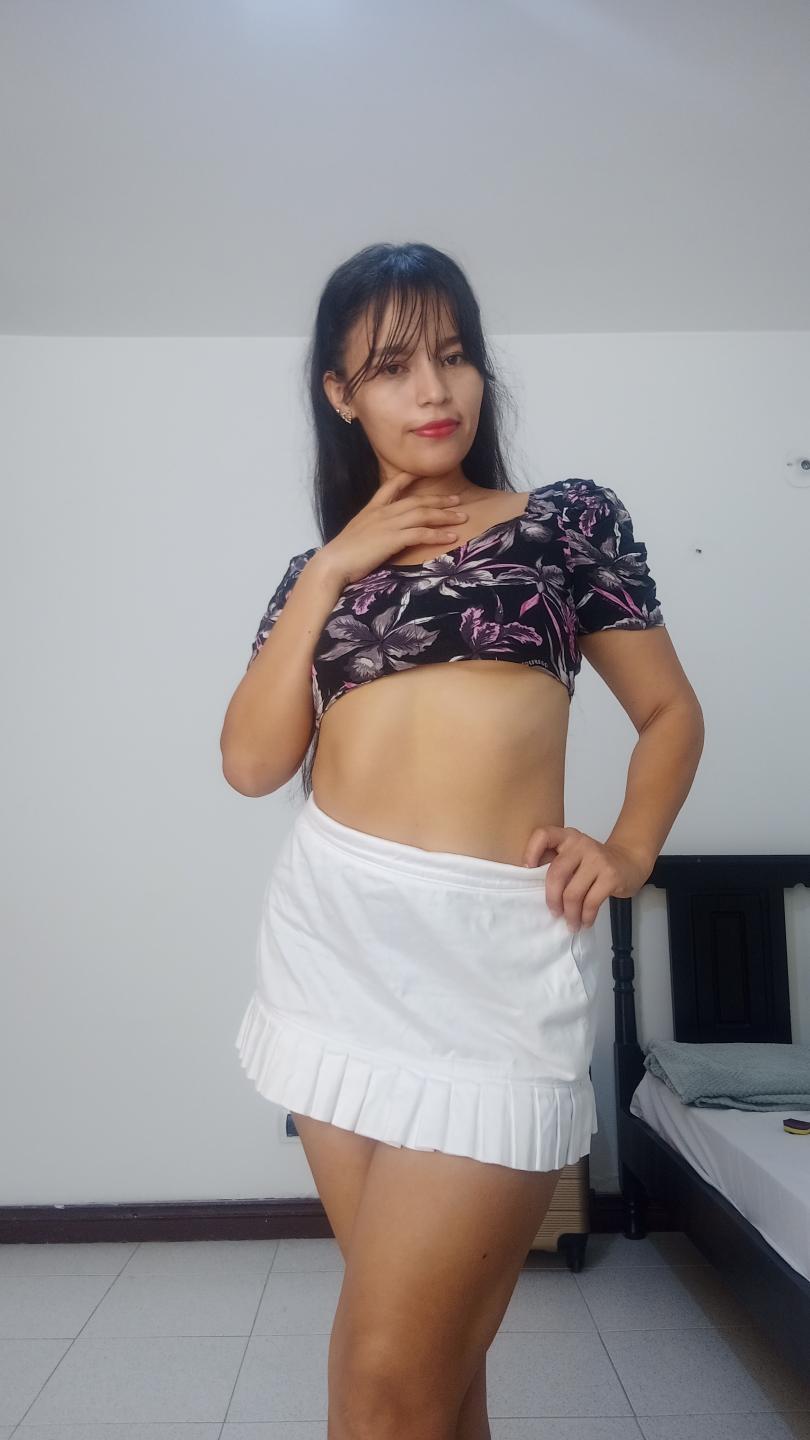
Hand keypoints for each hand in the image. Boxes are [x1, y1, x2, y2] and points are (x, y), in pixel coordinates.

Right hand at [318, 471, 469, 586]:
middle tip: (457, 500)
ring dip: (445, 515)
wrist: (334, 563)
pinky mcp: (393, 539)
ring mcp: (388, 524)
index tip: (421, 473)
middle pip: (417, 501)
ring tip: (462, 517)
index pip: (391, 486)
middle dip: (439, 500)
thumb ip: (371, 530)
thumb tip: (380, 535)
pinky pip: (421, 533)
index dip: (407, 478)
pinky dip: (438, 534)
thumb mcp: (357, 535)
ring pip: (423, 514)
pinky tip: (451, 536)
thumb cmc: (342, 554)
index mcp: (371, 509)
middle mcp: (382, 512)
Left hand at [522, 826, 652, 931]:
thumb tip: (534, 892)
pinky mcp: (611, 876)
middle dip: (552, 899)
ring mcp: (597, 859)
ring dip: (570, 914)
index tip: (528, 871)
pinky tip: (585, 922)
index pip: (544, 835)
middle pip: (556, 874)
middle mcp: (581, 844)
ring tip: (571, 923)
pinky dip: (586, 916)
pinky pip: (591, 902)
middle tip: (554, 913)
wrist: (630, 860)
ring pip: (573, 893)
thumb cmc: (594, 862)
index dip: (531, 852)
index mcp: (567, 837)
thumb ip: (556, 864)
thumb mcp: (574, 855)